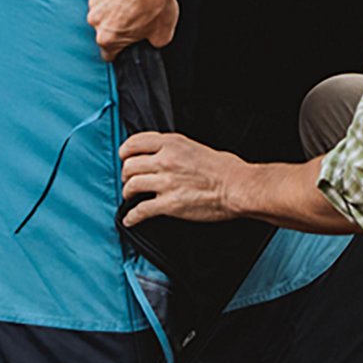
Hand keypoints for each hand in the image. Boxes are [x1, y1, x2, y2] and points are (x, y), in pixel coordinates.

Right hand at [87, 0, 179, 60]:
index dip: (118, 48)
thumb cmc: (159, 3)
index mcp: (108, 38)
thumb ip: (151, 43)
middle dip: (115, 23)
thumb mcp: (163, 35)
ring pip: (100, 7)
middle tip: (133, 13)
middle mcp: (95, 20)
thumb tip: (151, 40)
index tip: (125, 41)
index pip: (107, 53)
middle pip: (102, 27)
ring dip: (110, 4)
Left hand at [120, 132, 251, 226]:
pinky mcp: (169, 204)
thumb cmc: (224, 168)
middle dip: (126, 175)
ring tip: (129, 197)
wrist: (237, 187)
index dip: (125, 152)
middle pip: (130, 166)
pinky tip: (130, 219)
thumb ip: (174, 149)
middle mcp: (165, 160)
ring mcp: (166, 183)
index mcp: (172, 143)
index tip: (124, 158)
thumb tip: (161, 156)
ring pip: (131, 186)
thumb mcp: (194, 146)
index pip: (135, 143)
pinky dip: (132, 217)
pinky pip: (141, 211)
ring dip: (127, 193)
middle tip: (128, 180)